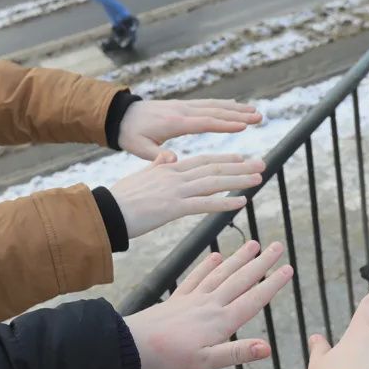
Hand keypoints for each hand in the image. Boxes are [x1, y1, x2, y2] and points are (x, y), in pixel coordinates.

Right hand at [110, 153, 263, 237]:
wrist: (106, 212)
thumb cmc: (120, 198)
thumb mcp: (141, 176)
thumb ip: (157, 166)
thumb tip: (167, 157)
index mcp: (168, 168)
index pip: (203, 160)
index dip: (224, 159)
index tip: (242, 158)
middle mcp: (175, 175)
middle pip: (214, 168)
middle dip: (240, 166)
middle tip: (261, 164)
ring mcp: (175, 191)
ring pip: (214, 182)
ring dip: (238, 180)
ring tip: (258, 179)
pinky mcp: (173, 208)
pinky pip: (204, 204)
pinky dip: (224, 202)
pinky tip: (241, 202)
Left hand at [118, 99, 262, 159]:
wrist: (120, 115)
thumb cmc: (129, 134)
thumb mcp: (138, 148)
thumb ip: (156, 156)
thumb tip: (172, 160)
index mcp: (174, 122)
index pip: (204, 122)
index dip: (225, 124)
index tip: (244, 125)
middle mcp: (182, 111)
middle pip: (215, 111)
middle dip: (238, 114)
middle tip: (259, 117)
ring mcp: (183, 106)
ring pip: (214, 106)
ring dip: (235, 109)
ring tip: (255, 112)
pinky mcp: (183, 106)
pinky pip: (207, 104)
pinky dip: (224, 105)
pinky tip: (235, 107)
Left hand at [126, 241, 292, 368]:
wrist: (133, 345)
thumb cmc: (169, 359)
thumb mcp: (206, 363)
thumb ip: (236, 353)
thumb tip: (267, 348)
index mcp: (221, 322)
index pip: (253, 300)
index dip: (272, 284)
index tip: (288, 269)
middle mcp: (210, 305)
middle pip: (241, 280)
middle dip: (261, 264)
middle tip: (278, 246)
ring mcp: (193, 299)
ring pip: (222, 274)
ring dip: (239, 258)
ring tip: (254, 244)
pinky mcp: (178, 299)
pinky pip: (196, 277)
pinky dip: (208, 265)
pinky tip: (216, 255)